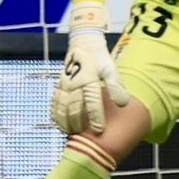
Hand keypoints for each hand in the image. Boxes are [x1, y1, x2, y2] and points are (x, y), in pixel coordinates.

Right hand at [50, 1, 131, 134]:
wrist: (82, 42)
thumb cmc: (99, 57)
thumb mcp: (111, 67)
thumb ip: (116, 85)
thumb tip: (123, 104)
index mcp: (88, 77)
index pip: (91, 100)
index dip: (95, 116)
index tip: (99, 130)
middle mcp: (74, 82)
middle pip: (74, 106)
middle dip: (78, 122)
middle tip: (83, 136)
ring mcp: (64, 83)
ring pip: (62, 105)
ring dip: (65, 121)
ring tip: (71, 133)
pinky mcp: (58, 84)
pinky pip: (54, 101)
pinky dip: (55, 114)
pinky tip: (59, 124)